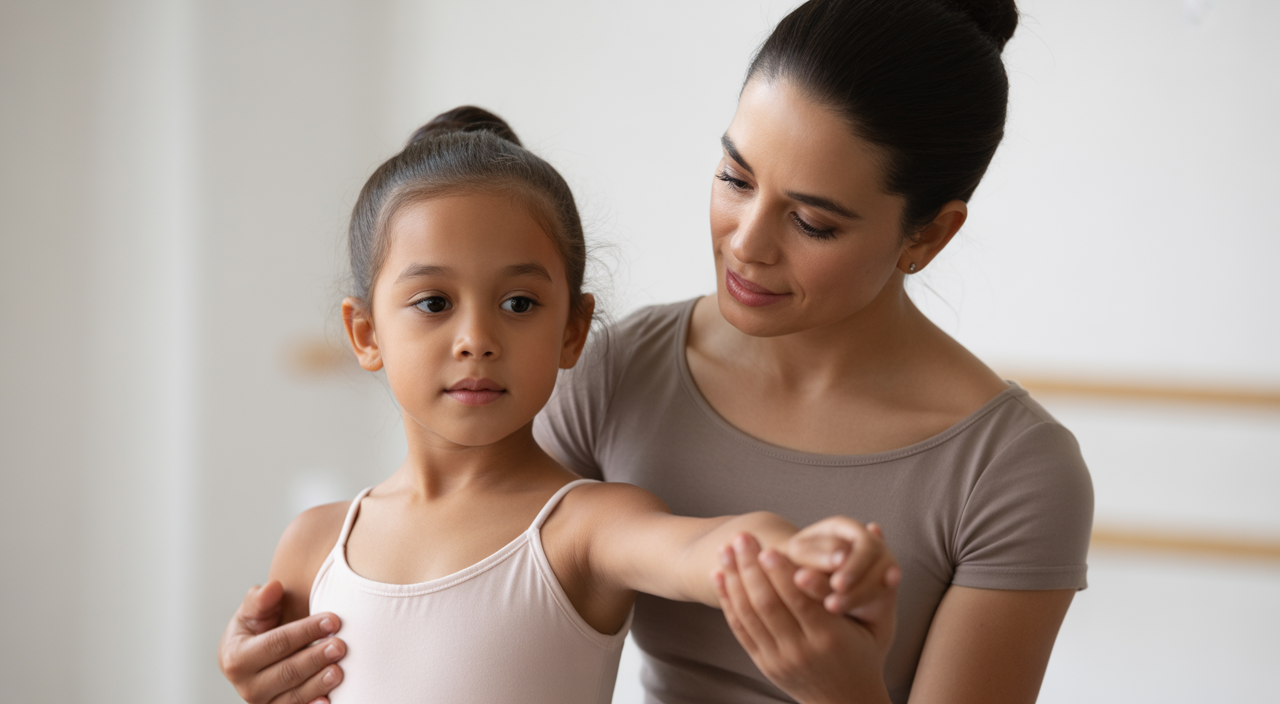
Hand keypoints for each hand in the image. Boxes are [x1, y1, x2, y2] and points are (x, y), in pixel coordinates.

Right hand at [218, 580, 346, 703]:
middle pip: (287, 672)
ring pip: (293, 697)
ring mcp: (262, 703)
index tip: (333, 620)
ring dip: (318, 683)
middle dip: (315, 658)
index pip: (276, 643)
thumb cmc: (257, 629)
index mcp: (236, 659)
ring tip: (340, 670)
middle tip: (341, 646)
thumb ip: (260, 600)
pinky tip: (329, 700)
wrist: (256, 658)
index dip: (306, 631)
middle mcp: (247, 686)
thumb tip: (273, 587)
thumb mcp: (252, 612)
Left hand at [714, 534, 894, 703]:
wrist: (846, 702)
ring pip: (749, 614)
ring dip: (734, 579)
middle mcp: (802, 650)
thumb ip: (872, 576)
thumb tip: (875, 526)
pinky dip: (728, 601)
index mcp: (830, 638)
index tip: (769, 547)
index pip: (800, 600)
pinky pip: (740, 629)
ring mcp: (779, 658)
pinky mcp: (764, 663)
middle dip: (751, 567)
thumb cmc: (865, 655)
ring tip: (726, 549)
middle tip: (742, 537)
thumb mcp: (878, 623)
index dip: (782, 572)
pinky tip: (720, 576)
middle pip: (768, 604)